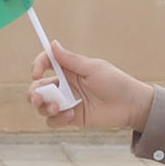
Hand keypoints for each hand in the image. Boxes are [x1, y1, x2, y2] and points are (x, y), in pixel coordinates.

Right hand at [32, 44, 151, 133]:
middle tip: (39, 98)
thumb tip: (53, 44)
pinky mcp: (71, 118)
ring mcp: (67, 102)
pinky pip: (53, 121)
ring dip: (44, 107)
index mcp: (69, 69)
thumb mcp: (93, 68)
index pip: (45, 63)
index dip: (37, 66)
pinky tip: (70, 116)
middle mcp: (65, 85)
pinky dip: (57, 119)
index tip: (36, 73)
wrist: (131, 106)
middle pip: (38, 88)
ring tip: (58, 108)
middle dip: (34, 93)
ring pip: (42, 106)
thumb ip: (71, 60)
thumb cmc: (116, 83)